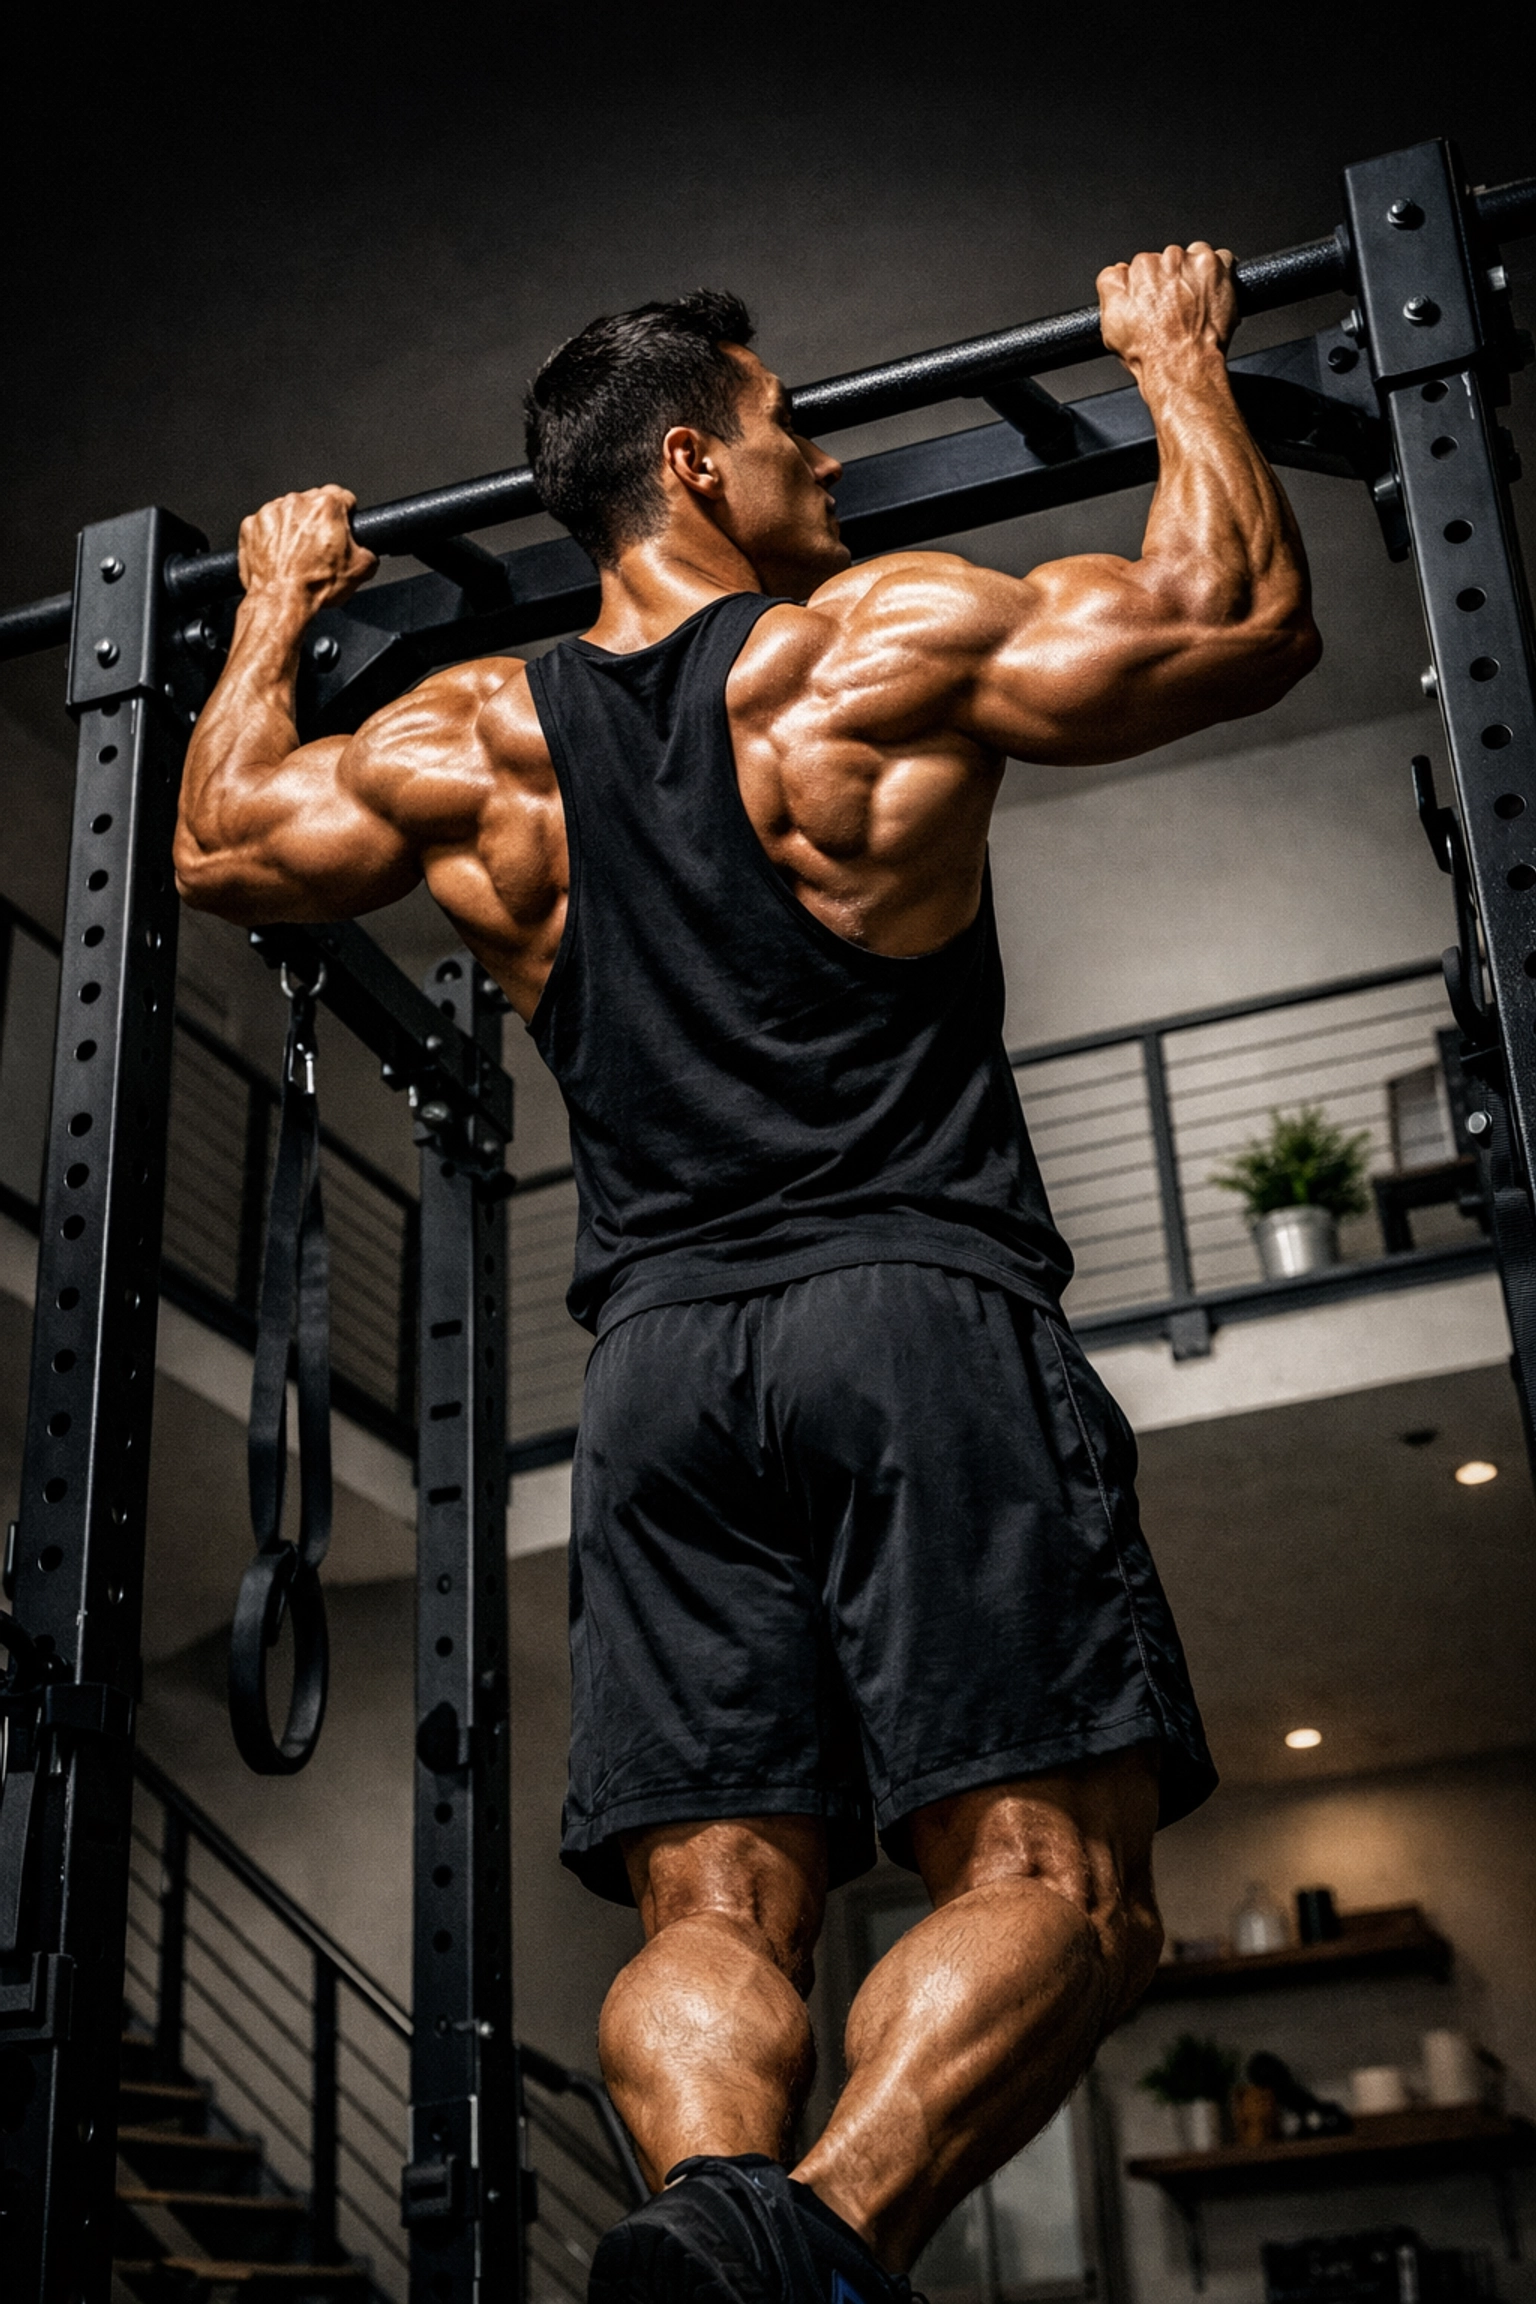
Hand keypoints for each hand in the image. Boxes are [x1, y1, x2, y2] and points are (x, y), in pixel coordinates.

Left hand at [237, 484, 377, 610]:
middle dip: (318, 521)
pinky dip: (271, 537)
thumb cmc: (314, 586)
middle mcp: (297, 503)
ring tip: (297, 555)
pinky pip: (266, 525)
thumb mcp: (361, 571)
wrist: (282, 601)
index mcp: (326, 506)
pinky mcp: (251, 525)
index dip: (346, 513)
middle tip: (319, 548)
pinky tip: (279, 556)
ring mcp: (271, 512)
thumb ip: (369, 552)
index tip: (342, 524)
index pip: (342, 496)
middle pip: (313, 502)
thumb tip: (367, 553)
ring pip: (288, 512)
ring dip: (294, 528)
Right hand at [1096, 242, 1236, 376]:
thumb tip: (1116, 273)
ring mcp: (1195, 262)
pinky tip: (1210, 298)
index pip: (1143, 264)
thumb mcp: (1110, 322)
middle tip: (1174, 308)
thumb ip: (1110, 286)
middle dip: (1171, 279)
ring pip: (1194, 257)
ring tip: (1192, 305)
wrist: (1182, 366)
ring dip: (1193, 276)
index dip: (1148, 286)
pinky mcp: (1218, 268)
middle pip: (1169, 260)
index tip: (1152, 300)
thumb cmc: (1150, 351)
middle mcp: (1167, 260)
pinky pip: (1221, 260)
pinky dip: (1218, 275)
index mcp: (1140, 268)